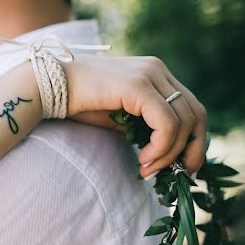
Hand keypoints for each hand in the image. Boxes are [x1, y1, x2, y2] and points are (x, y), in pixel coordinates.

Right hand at [63, 54, 206, 176]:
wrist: (47, 86)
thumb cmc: (77, 103)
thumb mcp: (119, 117)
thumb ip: (143, 126)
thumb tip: (164, 153)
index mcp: (155, 74)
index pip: (191, 108)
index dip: (195, 140)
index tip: (184, 166)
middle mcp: (157, 70)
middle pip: (197, 114)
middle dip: (194, 149)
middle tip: (182, 174)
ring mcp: (150, 75)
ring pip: (184, 122)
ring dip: (170, 154)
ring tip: (147, 169)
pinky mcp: (139, 86)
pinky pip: (166, 125)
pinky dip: (161, 148)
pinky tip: (143, 160)